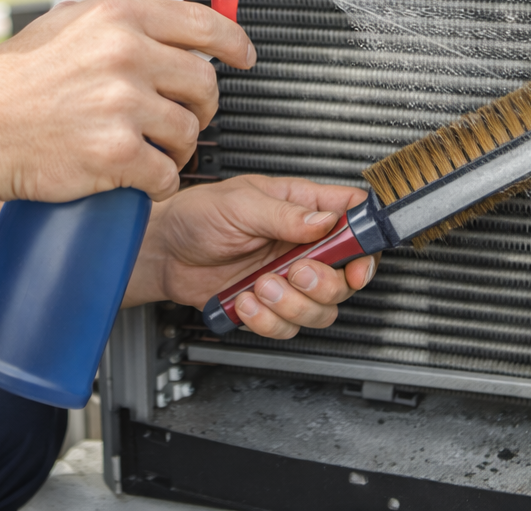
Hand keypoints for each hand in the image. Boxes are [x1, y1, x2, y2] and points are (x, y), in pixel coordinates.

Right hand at [0, 0, 253, 206]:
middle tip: (182, 117)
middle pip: (205, 82)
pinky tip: (136, 176)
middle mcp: (126, 55)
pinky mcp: (118, 153)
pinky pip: (167, 173)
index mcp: (117, 19)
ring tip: (150, 150)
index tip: (243, 55)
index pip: (203, 22)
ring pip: (190, 131)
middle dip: (201, 106)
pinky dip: (158, 182)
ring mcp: (124, 105)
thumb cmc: (9, 86)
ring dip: (178, 148)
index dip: (233, 42)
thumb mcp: (55, 23)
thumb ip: (102, 3)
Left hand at [127, 176, 378, 338]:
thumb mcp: (241, 203)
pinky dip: (267, 320)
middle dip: (324, 283)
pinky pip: (288, 327)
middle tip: (294, 271)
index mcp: (304, 208)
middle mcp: (303, 245)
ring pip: (322, 309)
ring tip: (260, 286)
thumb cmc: (199, 214)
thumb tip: (326, 220)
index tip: (356, 262)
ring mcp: (288, 278)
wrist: (164, 251)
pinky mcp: (270, 305)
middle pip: (346, 277)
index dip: (366, 244)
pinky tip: (245, 300)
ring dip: (293, 305)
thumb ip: (285, 215)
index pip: (355, 221)